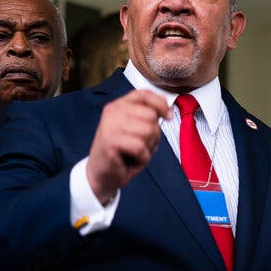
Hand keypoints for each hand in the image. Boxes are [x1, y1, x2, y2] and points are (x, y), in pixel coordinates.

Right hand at [86, 89, 171, 203]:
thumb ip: (149, 117)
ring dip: (148, 147)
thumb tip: (167, 111)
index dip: (161, 103)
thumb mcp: (137, 130)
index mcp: (119, 105)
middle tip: (141, 145)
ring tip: (135, 153)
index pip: (144, 94)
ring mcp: (110, 125)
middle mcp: (113, 111)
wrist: (101, 176)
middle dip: (154, 134)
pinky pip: (140, 147)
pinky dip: (142, 158)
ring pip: (148, 130)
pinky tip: (131, 161)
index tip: (168, 116)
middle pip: (151, 115)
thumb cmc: (123, 153)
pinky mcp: (110, 141)